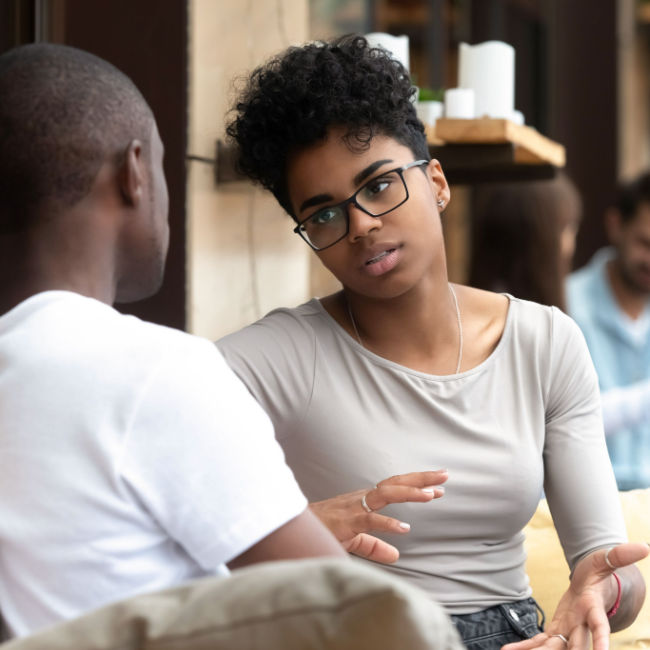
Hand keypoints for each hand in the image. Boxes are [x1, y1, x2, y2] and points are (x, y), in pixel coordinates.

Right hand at [309, 470, 446, 563]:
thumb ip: (374, 546)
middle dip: (421, 479)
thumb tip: (396, 555)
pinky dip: (387, 522)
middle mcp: (362, 498)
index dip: (416, 485)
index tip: (438, 486)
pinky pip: (369, 520)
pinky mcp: (346, 521)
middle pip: (395, 483)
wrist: (294, 530)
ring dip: (410, 493)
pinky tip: (404, 527)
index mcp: (365, 500)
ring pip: (386, 494)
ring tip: (431, 494)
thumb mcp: (354, 541)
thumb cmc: (323, 531)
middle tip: (444, 476)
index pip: (394, 487)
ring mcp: (354, 507)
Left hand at [502, 542, 648, 649]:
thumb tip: (644, 546)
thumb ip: (620, 556)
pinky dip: (525, 646)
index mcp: (593, 608)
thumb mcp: (604, 561)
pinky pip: (539, 641)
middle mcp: (581, 624)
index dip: (601, 639)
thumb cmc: (597, 574)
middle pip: (576, 644)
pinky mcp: (556, 630)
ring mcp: (568, 630)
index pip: (600, 626)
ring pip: (555, 647)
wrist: (589, 587)